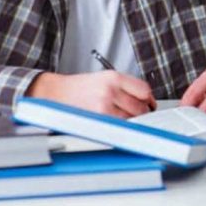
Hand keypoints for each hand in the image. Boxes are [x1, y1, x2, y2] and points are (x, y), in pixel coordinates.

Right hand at [25, 71, 155, 117]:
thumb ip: (124, 87)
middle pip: (141, 106)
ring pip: (132, 119)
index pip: (144, 90)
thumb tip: (144, 100)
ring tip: (126, 121)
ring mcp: (104, 105)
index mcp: (114, 77)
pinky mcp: (97, 118)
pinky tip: (118, 126)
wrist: (55, 93)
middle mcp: (110, 90)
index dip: (149, 100)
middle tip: (140, 115)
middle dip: (143, 112)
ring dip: (133, 122)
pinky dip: (122, 128)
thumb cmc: (78, 88)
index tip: (149, 104)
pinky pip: (119, 127)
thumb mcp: (104, 78)